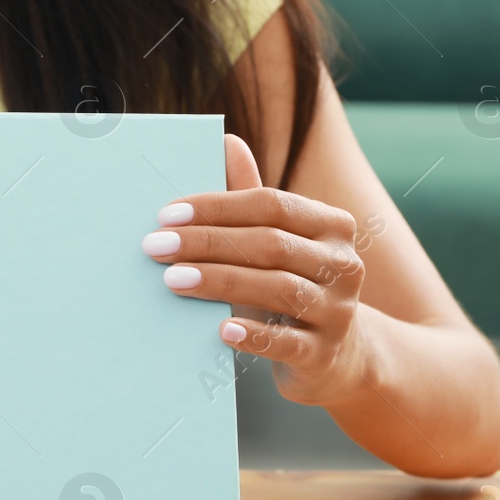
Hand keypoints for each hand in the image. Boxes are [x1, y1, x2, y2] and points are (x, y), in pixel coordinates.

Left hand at [141, 133, 369, 405]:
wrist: (338, 357)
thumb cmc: (293, 286)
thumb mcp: (277, 244)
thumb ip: (251, 198)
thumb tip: (227, 142)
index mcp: (331, 226)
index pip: (271, 205)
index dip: (217, 207)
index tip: (166, 215)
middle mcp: (343, 264)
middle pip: (271, 244)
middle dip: (207, 242)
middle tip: (155, 246)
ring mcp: (338, 311)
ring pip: (278, 289)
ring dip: (220, 281)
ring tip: (173, 280)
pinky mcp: (324, 354)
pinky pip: (287, 343)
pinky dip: (253, 334)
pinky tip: (220, 330)